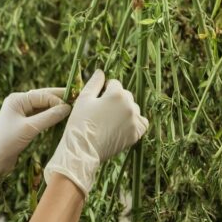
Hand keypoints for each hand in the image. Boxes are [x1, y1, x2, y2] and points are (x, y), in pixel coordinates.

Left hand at [0, 88, 71, 199]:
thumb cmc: (7, 141)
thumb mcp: (30, 128)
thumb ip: (49, 117)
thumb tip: (66, 108)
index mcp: (17, 100)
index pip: (42, 95)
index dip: (57, 100)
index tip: (72, 106)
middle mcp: (19, 103)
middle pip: (43, 98)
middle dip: (58, 99)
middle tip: (76, 99)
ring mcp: (21, 113)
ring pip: (42, 107)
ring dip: (55, 109)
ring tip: (71, 109)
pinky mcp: (23, 124)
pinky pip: (40, 116)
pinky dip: (50, 117)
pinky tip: (60, 118)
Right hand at [43, 69, 148, 194]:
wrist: (83, 150)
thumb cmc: (80, 123)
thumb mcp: (83, 99)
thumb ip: (94, 83)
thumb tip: (101, 72)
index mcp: (117, 94)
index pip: (114, 84)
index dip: (104, 91)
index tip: (97, 101)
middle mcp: (130, 105)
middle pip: (126, 95)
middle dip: (116, 100)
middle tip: (102, 112)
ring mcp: (134, 120)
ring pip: (133, 109)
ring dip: (125, 111)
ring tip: (110, 121)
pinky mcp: (136, 134)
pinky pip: (142, 123)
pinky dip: (135, 123)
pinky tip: (123, 126)